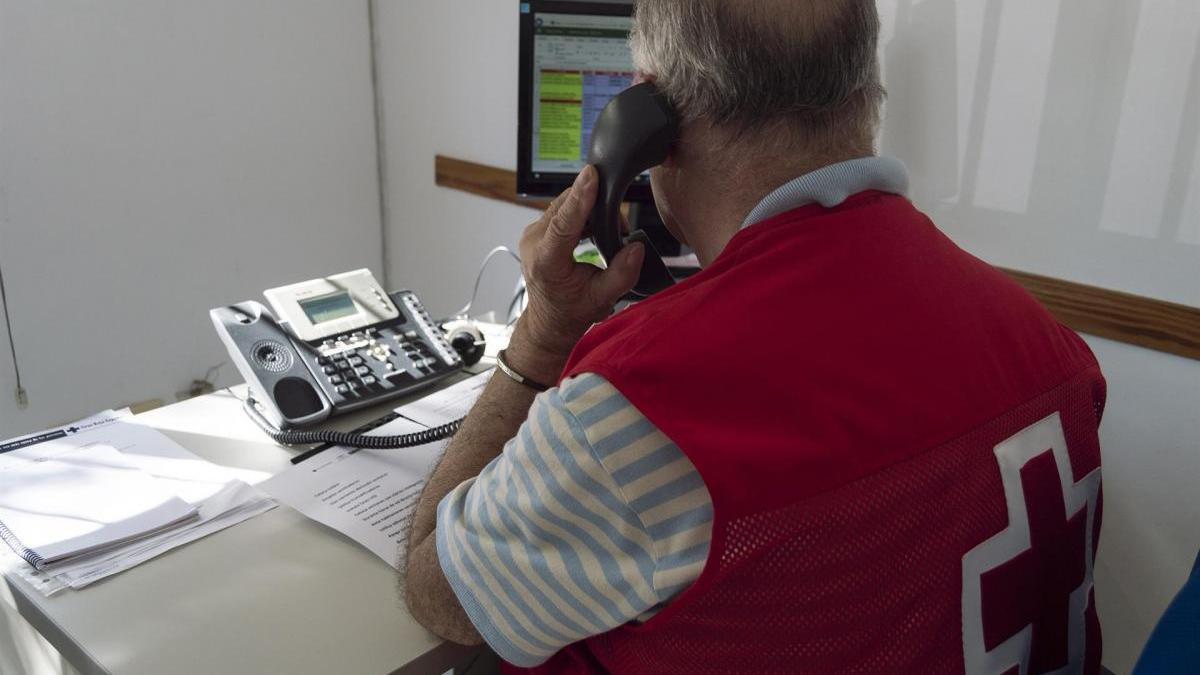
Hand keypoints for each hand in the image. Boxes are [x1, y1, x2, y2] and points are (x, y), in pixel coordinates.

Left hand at [507, 166, 645, 383]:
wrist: (549, 321)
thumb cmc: (571, 312)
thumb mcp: (602, 299)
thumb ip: (622, 275)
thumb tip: (635, 248)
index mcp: (546, 262)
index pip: (563, 223)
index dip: (580, 197)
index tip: (591, 175)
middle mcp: (534, 243)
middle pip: (565, 206)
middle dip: (595, 204)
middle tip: (618, 226)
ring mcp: (533, 234)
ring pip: (564, 204)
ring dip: (589, 208)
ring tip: (608, 232)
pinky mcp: (538, 230)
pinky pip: (561, 209)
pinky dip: (581, 212)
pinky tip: (595, 228)